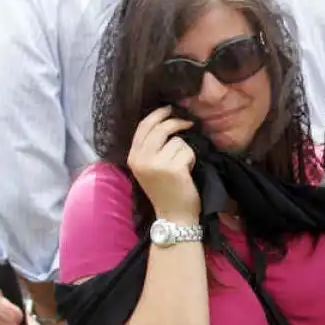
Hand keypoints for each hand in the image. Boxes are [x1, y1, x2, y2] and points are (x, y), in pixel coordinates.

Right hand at [128, 106, 199, 221]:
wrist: (174, 216)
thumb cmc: (166, 190)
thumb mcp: (149, 168)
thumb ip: (151, 147)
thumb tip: (164, 121)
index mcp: (133, 157)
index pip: (143, 127)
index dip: (157, 114)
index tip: (169, 108)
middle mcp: (141, 159)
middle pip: (160, 128)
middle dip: (176, 122)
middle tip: (188, 122)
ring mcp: (156, 164)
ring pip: (177, 140)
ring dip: (185, 150)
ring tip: (182, 166)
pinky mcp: (173, 168)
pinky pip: (187, 151)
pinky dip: (191, 159)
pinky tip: (187, 172)